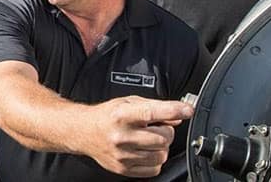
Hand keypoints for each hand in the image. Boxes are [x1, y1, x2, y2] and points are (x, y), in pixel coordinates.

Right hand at [78, 97, 193, 176]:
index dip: (174, 111)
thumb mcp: (128, 102)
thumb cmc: (107, 116)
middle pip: (163, 138)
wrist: (84, 131)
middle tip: (157, 128)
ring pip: (161, 155)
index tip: (187, 110)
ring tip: (149, 140)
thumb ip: (154, 107)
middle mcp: (122, 135)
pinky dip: (155, 160)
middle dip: (166, 132)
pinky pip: (154, 169)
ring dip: (161, 147)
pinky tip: (145, 151)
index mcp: (122, 115)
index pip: (153, 112)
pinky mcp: (123, 168)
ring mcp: (123, 154)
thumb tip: (177, 116)